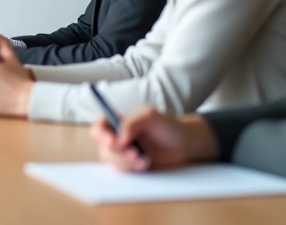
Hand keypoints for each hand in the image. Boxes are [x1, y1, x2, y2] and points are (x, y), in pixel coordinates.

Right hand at [90, 108, 217, 171]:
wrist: (186, 144)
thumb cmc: (169, 126)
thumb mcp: (151, 116)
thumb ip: (132, 123)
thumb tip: (119, 139)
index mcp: (120, 122)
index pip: (100, 127)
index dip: (101, 135)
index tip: (112, 142)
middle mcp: (119, 137)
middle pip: (103, 146)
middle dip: (117, 152)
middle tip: (133, 153)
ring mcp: (125, 153)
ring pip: (112, 160)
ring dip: (125, 161)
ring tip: (143, 159)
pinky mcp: (132, 165)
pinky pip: (123, 170)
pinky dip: (132, 168)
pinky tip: (145, 164)